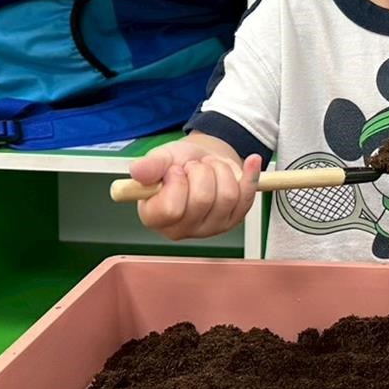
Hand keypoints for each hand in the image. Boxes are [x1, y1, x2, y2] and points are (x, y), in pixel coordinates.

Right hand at [129, 139, 262, 240]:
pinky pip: (247, 197)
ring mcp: (210, 228)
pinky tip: (251, 161)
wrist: (201, 161)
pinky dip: (251, 175)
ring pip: (227, 196)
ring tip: (209, 167)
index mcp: (155, 217)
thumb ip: (150, 166)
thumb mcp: (161, 158)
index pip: (171, 208)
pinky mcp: (233, 220)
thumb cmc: (177, 164)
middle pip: (203, 200)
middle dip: (201, 171)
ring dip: (220, 170)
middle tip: (194, 166)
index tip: (175, 170)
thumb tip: (136, 171)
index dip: (177, 182)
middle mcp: (182, 229)